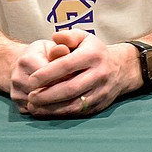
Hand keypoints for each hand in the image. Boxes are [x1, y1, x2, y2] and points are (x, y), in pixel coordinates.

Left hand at [10, 30, 139, 117]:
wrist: (121, 69)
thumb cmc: (94, 52)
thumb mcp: (84, 38)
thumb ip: (68, 36)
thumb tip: (55, 38)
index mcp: (93, 55)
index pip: (67, 65)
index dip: (47, 74)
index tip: (31, 80)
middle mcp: (100, 73)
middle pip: (70, 88)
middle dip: (47, 95)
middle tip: (30, 96)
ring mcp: (101, 91)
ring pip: (74, 104)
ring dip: (51, 108)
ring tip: (34, 106)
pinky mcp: (100, 105)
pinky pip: (78, 112)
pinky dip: (60, 114)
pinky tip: (47, 112)